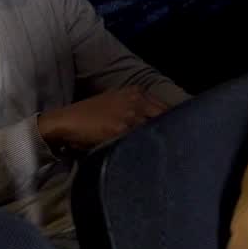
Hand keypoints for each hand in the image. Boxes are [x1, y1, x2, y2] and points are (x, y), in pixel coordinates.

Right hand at [37, 87, 168, 150]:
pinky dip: (145, 148)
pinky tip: (149, 156)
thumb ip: (138, 106)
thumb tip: (160, 121)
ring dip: (159, 142)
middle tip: (178, 146)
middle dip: (172, 132)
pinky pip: (140, 140)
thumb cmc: (90, 114)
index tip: (181, 133)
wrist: (66, 121)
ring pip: (154, 130)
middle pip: (166, 118)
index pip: (167, 107)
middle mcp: (137, 100)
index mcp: (138, 92)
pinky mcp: (121, 129)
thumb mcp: (116, 101)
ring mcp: (130, 114)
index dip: (175, 123)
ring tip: (165, 154)